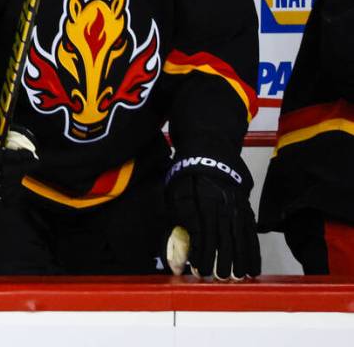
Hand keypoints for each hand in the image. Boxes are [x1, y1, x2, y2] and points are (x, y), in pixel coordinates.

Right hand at [0, 108, 38, 212]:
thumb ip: (7, 131)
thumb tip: (32, 140)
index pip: (5, 157)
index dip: (22, 159)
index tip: (32, 157)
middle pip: (4, 174)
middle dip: (21, 171)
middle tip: (29, 166)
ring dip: (14, 186)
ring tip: (20, 179)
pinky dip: (1, 201)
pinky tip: (9, 193)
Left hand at [165, 155, 260, 279]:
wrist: (209, 148)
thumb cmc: (186, 172)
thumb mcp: (174, 190)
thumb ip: (177, 217)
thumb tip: (178, 243)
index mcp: (201, 199)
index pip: (202, 232)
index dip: (201, 253)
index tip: (198, 269)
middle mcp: (221, 203)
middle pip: (223, 236)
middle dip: (221, 260)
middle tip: (218, 279)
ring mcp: (236, 205)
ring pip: (240, 236)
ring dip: (240, 259)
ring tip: (237, 277)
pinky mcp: (246, 206)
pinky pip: (251, 232)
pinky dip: (253, 251)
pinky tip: (252, 266)